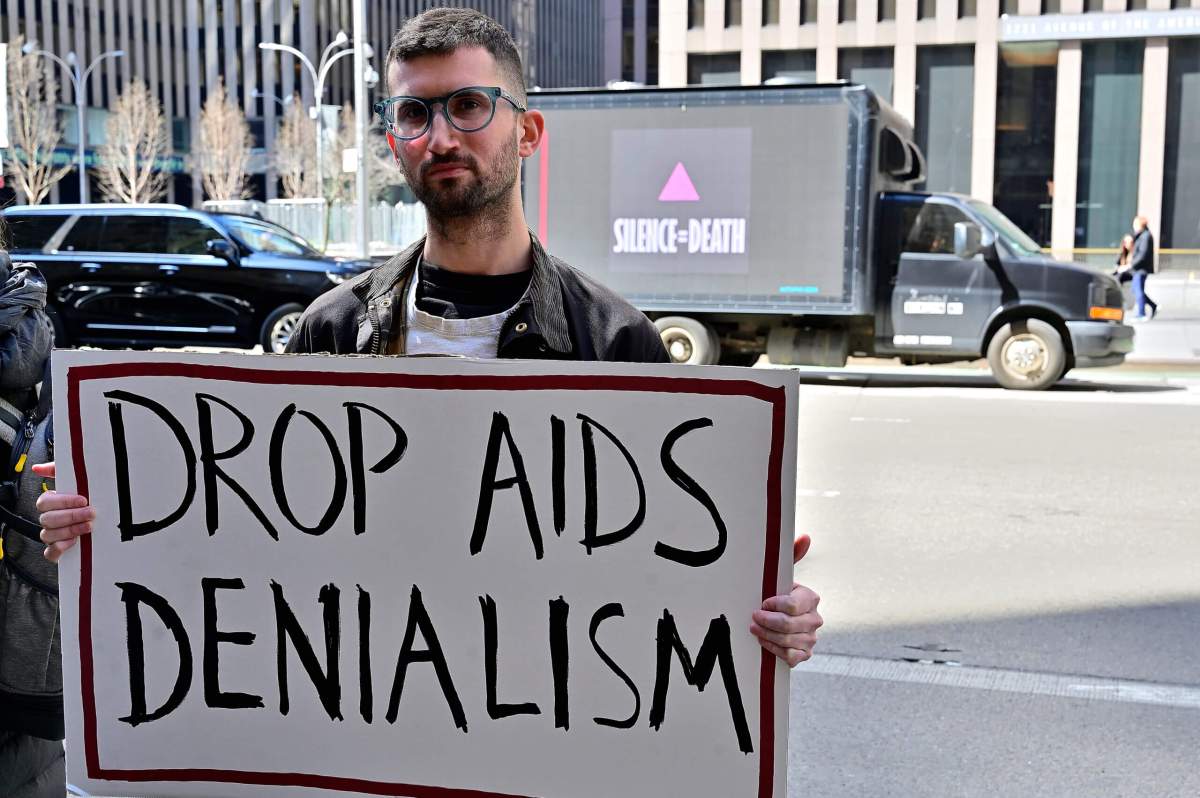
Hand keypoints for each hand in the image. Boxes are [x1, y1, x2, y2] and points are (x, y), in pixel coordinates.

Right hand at [33, 462, 94, 562]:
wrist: (104, 523)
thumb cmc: (86, 499)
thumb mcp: (75, 481)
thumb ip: (57, 470)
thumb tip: (38, 468)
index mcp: (50, 504)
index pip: (45, 502)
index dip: (63, 501)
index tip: (83, 500)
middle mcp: (49, 520)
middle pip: (47, 519)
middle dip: (71, 516)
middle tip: (90, 513)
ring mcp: (52, 536)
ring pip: (48, 535)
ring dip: (70, 530)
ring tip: (88, 526)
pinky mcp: (57, 550)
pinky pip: (50, 553)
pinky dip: (59, 549)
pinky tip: (74, 541)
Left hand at [750, 534, 822, 666]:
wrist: (777, 619)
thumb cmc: (776, 592)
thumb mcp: (780, 574)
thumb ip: (791, 555)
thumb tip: (805, 537)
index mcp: (811, 598)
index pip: (794, 606)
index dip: (775, 605)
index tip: (762, 602)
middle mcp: (815, 619)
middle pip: (790, 625)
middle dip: (767, 622)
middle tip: (753, 617)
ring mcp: (811, 638)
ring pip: (788, 641)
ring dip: (767, 635)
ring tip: (754, 628)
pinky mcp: (804, 654)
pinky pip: (790, 656)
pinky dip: (774, 649)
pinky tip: (764, 641)